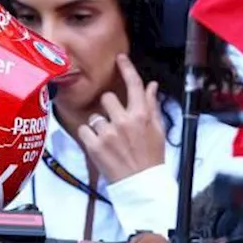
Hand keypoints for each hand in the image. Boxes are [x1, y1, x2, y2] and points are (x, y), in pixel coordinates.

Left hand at [79, 54, 165, 183]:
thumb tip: (151, 86)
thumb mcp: (158, 130)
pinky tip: (99, 146)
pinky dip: (89, 137)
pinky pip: (84, 129)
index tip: (120, 58)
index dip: (127, 69)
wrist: (141, 184)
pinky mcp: (94, 145)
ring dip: (99, 125)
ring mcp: (107, 133)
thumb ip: (152, 106)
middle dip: (109, 108)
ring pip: (95, 116)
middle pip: (108, 98)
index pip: (134, 85)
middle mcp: (123, 121)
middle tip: (115, 124)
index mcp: (141, 115)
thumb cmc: (151, 158)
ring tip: (109, 141)